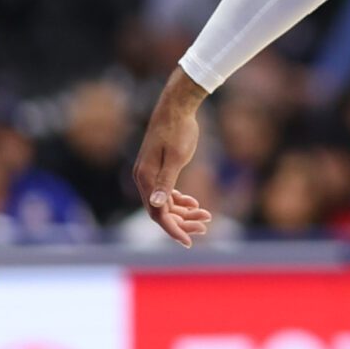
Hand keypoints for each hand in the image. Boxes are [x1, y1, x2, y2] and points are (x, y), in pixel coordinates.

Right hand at [134, 78, 215, 248]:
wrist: (176, 107)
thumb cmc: (178, 130)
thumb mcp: (177, 157)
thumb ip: (166, 182)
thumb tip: (156, 205)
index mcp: (145, 178)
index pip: (157, 214)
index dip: (173, 229)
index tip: (189, 241)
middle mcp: (143, 178)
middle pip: (161, 211)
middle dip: (183, 221)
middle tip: (206, 224)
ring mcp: (148, 173)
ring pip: (164, 202)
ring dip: (183, 211)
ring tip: (206, 215)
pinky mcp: (156, 168)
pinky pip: (165, 192)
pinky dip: (179, 200)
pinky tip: (194, 202)